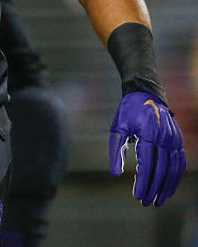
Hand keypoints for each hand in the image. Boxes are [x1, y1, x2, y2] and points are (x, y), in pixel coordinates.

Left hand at [109, 92, 185, 206]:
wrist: (146, 94)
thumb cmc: (128, 111)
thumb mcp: (117, 128)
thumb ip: (116, 151)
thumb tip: (115, 174)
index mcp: (149, 134)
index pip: (147, 164)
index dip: (143, 182)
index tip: (138, 196)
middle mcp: (165, 138)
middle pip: (162, 170)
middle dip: (154, 189)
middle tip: (146, 203)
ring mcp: (174, 139)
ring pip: (174, 169)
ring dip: (167, 187)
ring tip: (158, 200)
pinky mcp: (178, 140)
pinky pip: (180, 162)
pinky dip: (175, 177)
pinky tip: (169, 187)